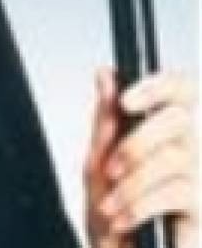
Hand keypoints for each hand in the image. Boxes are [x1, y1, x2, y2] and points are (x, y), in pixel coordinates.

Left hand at [84, 68, 196, 247]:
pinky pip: (176, 192)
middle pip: (179, 120)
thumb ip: (106, 120)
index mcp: (169, 132)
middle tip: (110, 170)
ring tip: (108, 206)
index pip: (183, 89)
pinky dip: (139, 205)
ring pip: (175, 158)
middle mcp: (194, 148)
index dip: (158, 86)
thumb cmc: (113, 212)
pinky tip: (120, 219)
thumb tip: (106, 73)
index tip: (125, 100)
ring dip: (132, 184)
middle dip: (136, 144)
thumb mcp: (100, 164)